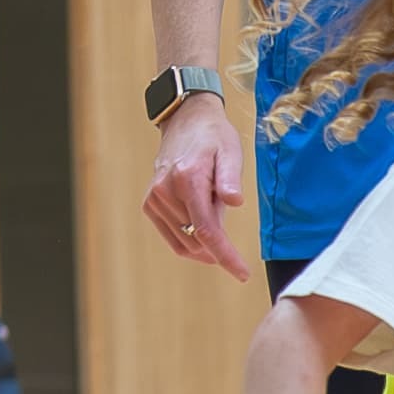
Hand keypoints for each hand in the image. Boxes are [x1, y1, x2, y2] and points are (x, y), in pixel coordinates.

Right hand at [142, 95, 253, 277]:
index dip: (226, 256)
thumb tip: (234, 202)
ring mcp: (155, 200)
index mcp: (187, 180)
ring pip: (185, 242)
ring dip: (206, 239)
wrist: (186, 120)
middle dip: (219, 241)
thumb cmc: (213, 137)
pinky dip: (191, 242)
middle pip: (197, 239)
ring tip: (212, 205)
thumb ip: (231, 179)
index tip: (242, 273)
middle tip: (226, 208)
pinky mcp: (150, 204)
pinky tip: (203, 231)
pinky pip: (173, 238)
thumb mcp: (230, 152)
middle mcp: (166, 192)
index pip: (207, 231)